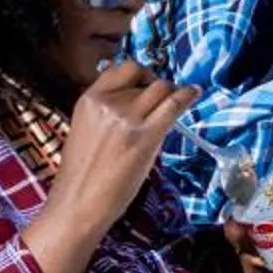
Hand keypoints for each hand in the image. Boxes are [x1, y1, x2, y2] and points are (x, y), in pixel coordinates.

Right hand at [25, 62, 195, 272]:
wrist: (77, 204)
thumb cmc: (84, 175)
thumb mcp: (89, 130)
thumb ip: (111, 112)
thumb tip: (143, 102)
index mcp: (88, 100)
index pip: (122, 68)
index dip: (142, 74)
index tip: (150, 84)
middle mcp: (107, 103)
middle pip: (147, 79)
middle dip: (160, 88)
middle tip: (166, 101)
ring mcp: (126, 118)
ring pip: (162, 88)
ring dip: (173, 94)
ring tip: (179, 101)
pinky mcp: (145, 136)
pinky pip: (173, 105)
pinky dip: (187, 96)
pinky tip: (194, 94)